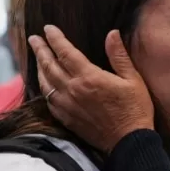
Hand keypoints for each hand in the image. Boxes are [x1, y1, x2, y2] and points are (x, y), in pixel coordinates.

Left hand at [29, 25, 153, 152]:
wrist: (129, 142)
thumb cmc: (135, 109)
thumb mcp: (133, 79)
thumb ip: (119, 55)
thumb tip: (111, 33)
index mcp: (89, 77)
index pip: (65, 52)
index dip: (55, 39)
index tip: (48, 28)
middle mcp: (73, 90)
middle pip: (50, 65)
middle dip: (40, 49)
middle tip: (34, 39)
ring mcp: (67, 106)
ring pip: (45, 82)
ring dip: (39, 67)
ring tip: (37, 57)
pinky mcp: (66, 118)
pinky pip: (48, 100)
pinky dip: (44, 88)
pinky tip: (45, 83)